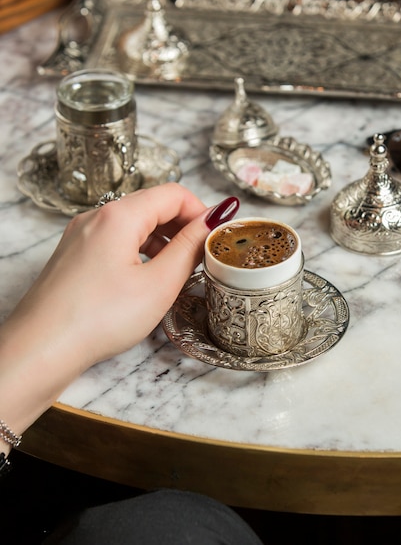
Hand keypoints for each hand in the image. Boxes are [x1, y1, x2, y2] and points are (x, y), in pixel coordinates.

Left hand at [0, 184, 238, 442]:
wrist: (39, 351)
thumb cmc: (99, 319)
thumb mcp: (159, 284)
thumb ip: (190, 247)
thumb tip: (213, 220)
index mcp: (119, 215)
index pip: (173, 193)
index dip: (201, 211)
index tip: (216, 237)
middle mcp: (96, 217)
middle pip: (151, 205)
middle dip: (182, 225)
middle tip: (202, 256)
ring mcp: (80, 235)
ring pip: (133, 224)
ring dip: (162, 239)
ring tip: (178, 270)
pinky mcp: (73, 255)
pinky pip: (115, 240)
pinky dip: (139, 250)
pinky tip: (147, 277)